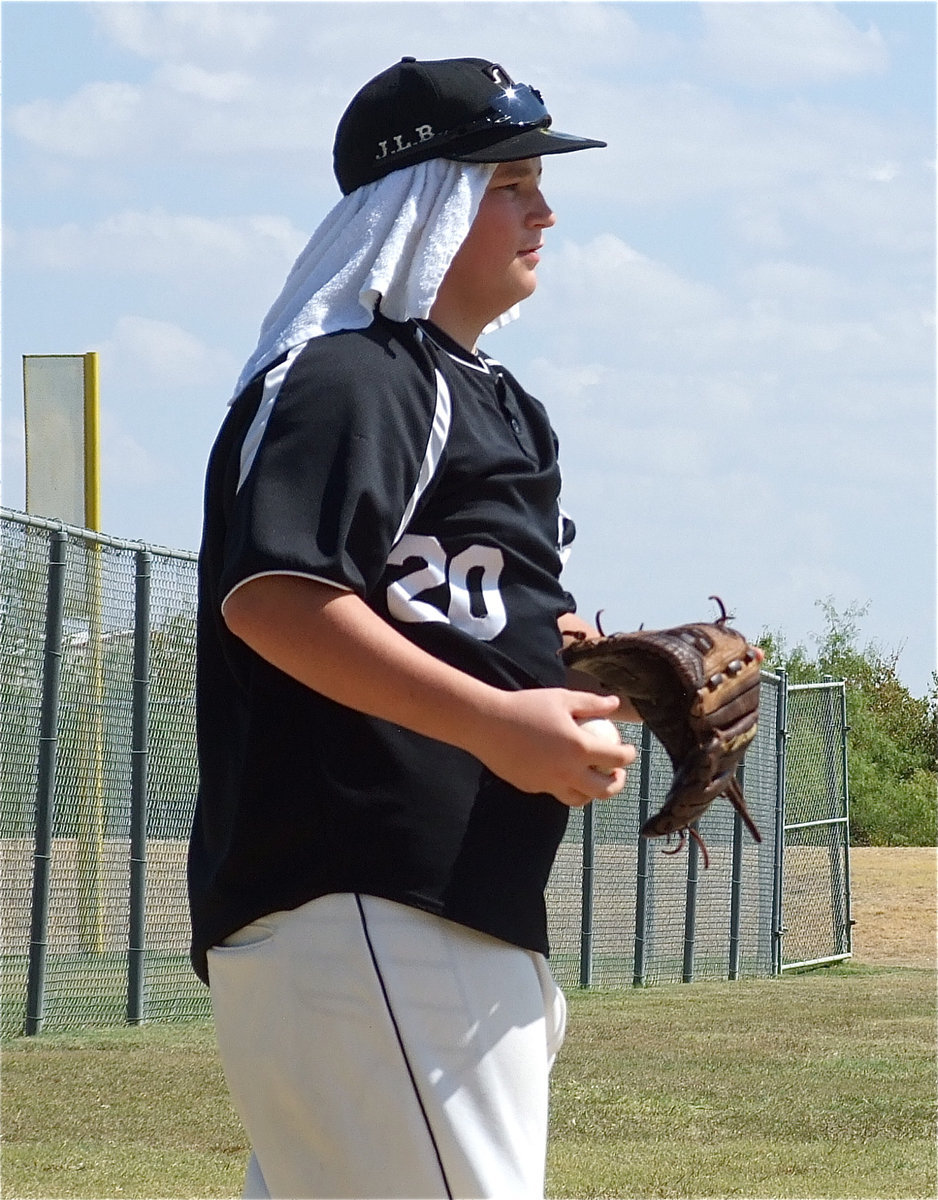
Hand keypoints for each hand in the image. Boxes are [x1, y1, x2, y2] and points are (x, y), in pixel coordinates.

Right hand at [468, 689, 636, 807]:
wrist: (488, 724)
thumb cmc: (526, 706)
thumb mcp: (562, 698)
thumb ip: (592, 703)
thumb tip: (615, 703)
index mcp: (580, 748)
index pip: (617, 758)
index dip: (629, 755)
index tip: (628, 750)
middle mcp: (568, 771)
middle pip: (604, 790)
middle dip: (617, 783)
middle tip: (616, 773)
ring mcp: (549, 784)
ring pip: (580, 799)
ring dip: (591, 792)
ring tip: (591, 778)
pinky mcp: (533, 788)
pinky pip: (555, 791)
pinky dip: (564, 785)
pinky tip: (561, 771)